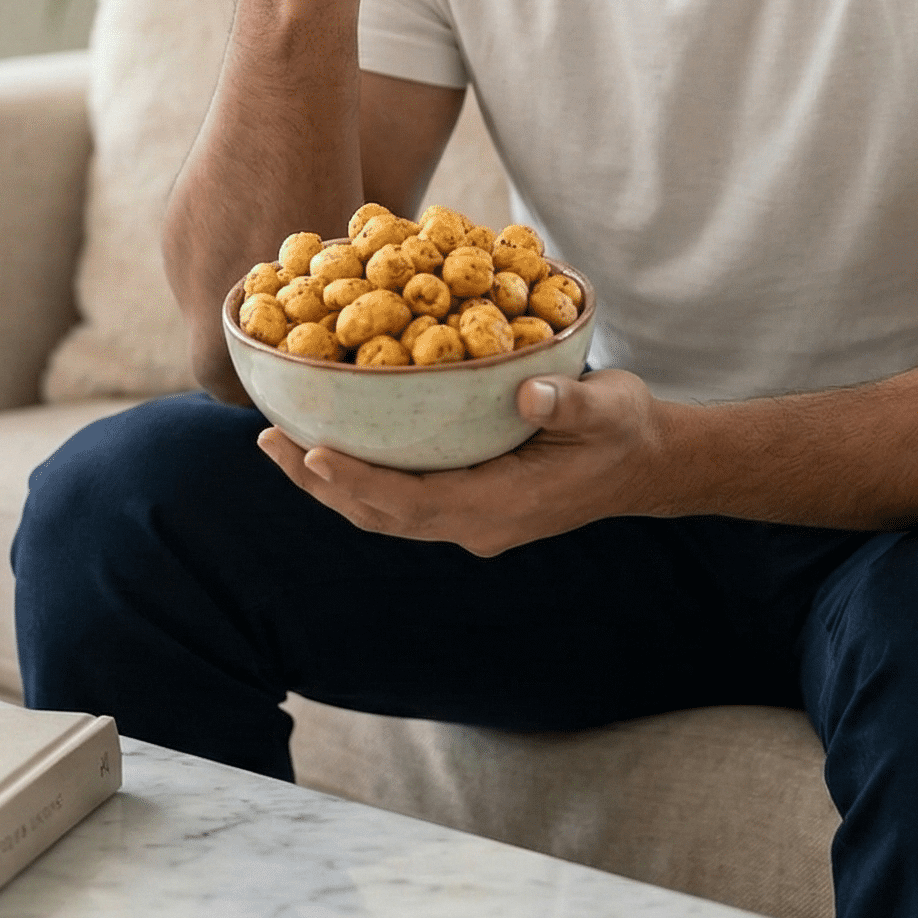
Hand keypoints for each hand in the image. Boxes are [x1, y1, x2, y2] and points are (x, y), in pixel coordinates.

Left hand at [256, 369, 675, 555]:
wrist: (647, 464)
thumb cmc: (627, 430)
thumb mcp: (609, 408)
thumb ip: (570, 403)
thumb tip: (529, 393)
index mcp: (503, 508)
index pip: (416, 503)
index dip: (362, 483)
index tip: (317, 454)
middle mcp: (477, 525)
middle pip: (382, 515)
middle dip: (323, 483)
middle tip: (270, 440)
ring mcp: (470, 519)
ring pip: (384, 512)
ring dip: (330, 482)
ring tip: (281, 443)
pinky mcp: (468, 503)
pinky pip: (400, 498)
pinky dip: (359, 476)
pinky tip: (331, 444)